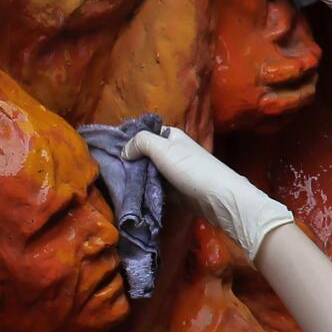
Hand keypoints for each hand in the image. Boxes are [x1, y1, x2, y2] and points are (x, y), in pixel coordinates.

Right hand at [123, 128, 292, 260]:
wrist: (218, 198)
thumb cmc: (191, 169)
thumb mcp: (162, 148)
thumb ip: (140, 142)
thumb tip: (124, 150)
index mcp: (171, 136)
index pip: (144, 133)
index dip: (129, 141)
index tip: (112, 152)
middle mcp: (172, 151)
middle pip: (145, 154)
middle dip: (131, 161)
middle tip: (113, 171)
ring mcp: (174, 171)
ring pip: (149, 172)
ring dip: (137, 178)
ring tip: (120, 184)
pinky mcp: (176, 190)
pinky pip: (155, 187)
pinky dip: (146, 190)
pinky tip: (134, 195)